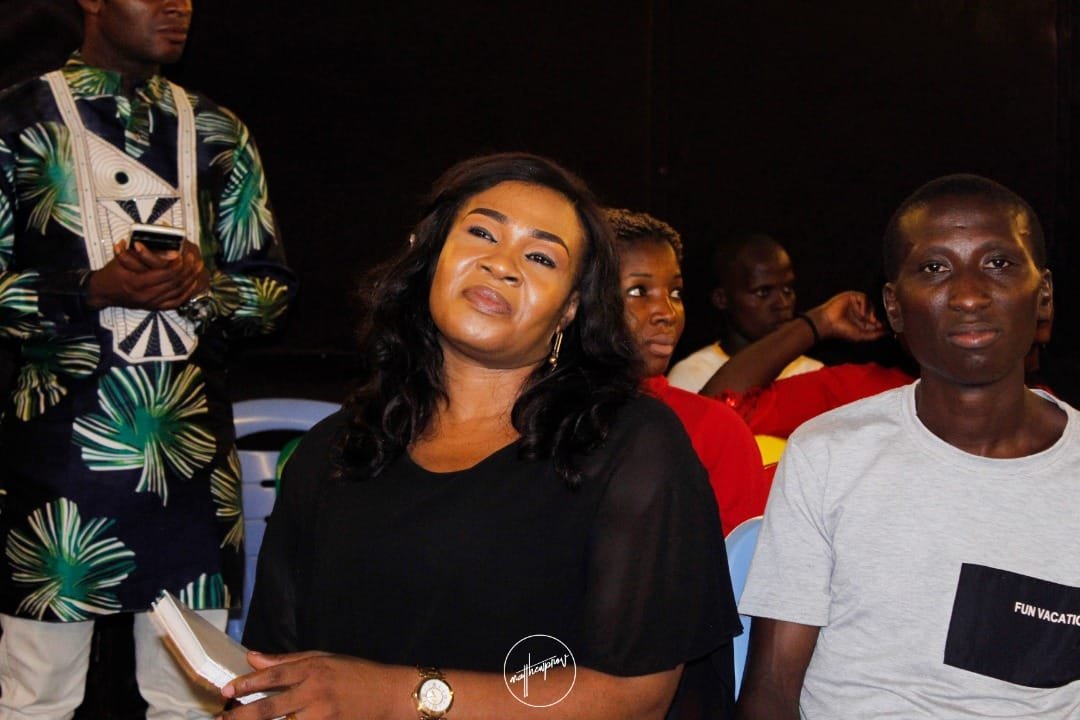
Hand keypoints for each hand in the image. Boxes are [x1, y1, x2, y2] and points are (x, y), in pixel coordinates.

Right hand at [86, 241, 208, 310]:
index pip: (165, 273)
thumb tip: (170, 251)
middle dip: (187, 270)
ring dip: (190, 280)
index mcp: (137, 281)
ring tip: (198, 268)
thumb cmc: (113, 271)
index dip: (178, 264)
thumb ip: (144, 254)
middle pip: (174, 283)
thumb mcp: (124, 258)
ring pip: (177, 292)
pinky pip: (175, 303)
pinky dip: (186, 293)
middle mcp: (145, 295)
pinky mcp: (154, 308)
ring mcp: (150, 303)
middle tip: (196, 259)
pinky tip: (192, 284)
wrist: (103, 292)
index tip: (185, 254)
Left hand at [220, 651, 396, 719]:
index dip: (248, 682)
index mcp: (314, 670)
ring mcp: (322, 715)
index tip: (226, 689)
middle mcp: (315, 692)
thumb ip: (286, 661)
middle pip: (270, 707)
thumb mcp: (324, 659)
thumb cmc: (355, 674)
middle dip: (243, 715)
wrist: (389, 695)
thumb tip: (252, 658)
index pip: (275, 675)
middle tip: (223, 717)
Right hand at [805, 291, 884, 342]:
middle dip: (876, 317)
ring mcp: (856, 303)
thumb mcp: (860, 336)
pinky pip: (863, 297)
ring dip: (871, 311)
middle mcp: (859, 311)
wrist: (828, 323)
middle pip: (874, 310)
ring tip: (868, 319)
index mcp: (861, 321)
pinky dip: (865, 305)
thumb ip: (874, 335)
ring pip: (870, 303)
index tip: (884, 327)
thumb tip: (887, 333)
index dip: (881, 322)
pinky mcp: (851, 296)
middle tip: (876, 323)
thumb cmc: (841, 330)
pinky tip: (862, 313)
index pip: (876, 319)